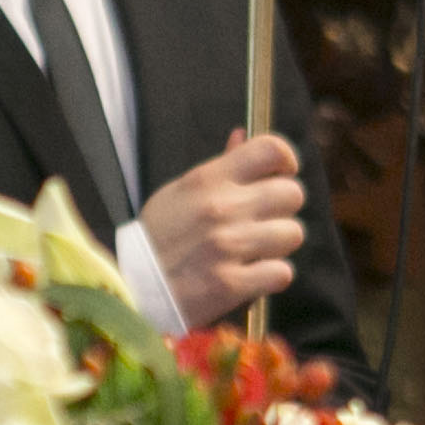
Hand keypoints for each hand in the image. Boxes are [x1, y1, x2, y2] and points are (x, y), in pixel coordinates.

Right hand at [139, 131, 307, 330]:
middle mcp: (221, 207)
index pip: (270, 150)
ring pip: (292, 233)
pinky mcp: (231, 283)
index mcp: (207, 179)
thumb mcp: (179, 192)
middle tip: (262, 221)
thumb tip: (241, 135)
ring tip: (254, 251)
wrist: (131, 288)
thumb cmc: (158, 239)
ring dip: (278, 245)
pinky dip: (271, 276)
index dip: (285, 160)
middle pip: (292, 193)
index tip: (280, 175)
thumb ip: (218, 167)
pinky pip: (282, 272)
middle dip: (282, 209)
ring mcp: (228, 246)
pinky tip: (252, 275)